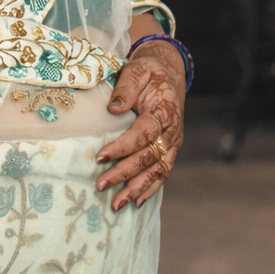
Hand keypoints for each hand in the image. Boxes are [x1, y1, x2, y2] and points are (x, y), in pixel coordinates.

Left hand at [96, 41, 185, 211]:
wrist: (169, 73)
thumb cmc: (149, 72)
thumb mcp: (137, 69)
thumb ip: (127, 86)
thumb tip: (113, 108)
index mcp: (164, 111)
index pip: (144, 134)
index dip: (123, 147)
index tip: (101, 156)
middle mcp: (172, 131)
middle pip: (149, 157)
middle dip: (125, 173)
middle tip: (101, 184)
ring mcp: (173, 143)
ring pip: (158, 171)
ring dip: (137, 188)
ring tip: (116, 204)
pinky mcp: (170, 150)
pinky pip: (163, 173)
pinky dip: (150, 189)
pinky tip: (135, 202)